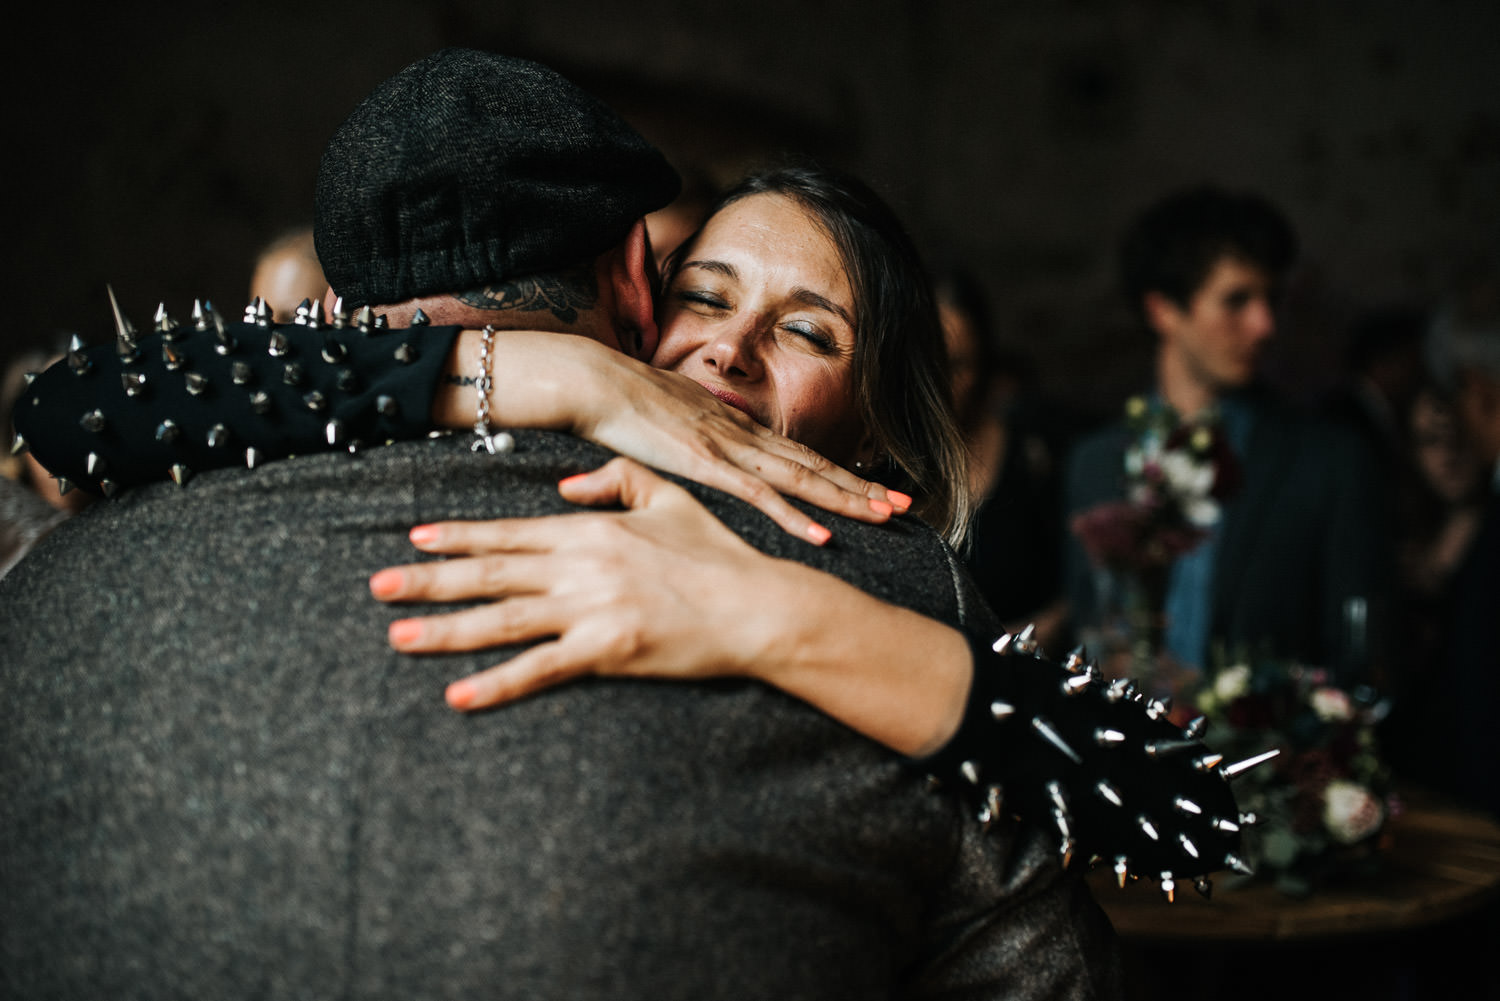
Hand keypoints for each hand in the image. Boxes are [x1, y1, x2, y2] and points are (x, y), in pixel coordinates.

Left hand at [372, 457, 793, 709]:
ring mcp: (591, 610)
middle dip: (429, 581)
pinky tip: (458, 695)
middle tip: (378, 588)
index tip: (415, 539)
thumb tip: (564, 489)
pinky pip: (541, 670)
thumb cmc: (718, 553)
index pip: (509, 531)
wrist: (757, 605)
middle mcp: (581, 566)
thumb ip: (614, 481)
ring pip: (503, 619)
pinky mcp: (607, 652)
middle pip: (491, 573)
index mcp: (591, 529)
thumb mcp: (669, 497)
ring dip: (446, 629)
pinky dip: (497, 684)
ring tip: (397, 636)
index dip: (458, 536)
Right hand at [439, 330, 909, 543]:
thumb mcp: (664, 419)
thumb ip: (692, 436)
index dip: (839, 474)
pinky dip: (792, 517)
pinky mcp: (703, 464)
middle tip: (907, 506)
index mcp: (732, 425)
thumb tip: (710, 448)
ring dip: (845, 499)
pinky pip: (757, 496)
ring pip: (799, 479)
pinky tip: (821, 536)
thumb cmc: (614, 399)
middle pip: (812, 466)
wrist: (586, 379)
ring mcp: (726, 448)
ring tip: (886, 516)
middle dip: (861, 487)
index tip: (875, 490)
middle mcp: (740, 434)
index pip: (796, 455)